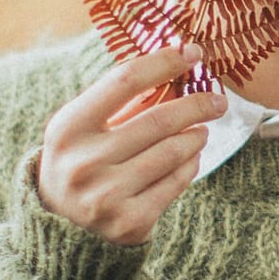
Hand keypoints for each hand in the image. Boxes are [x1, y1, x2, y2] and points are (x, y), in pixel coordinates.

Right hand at [37, 43, 225, 245]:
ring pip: (173, 152)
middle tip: (217, 100)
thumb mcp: (85, 126)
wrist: (61, 227)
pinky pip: (176, 182)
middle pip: (158, 119)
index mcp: (68, 127)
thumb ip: (125, 100)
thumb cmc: (81, 160)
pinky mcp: (129, 222)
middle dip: (197, 104)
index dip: (163, 62)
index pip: (124, 80)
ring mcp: (106, 195)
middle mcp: (84, 162)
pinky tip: (190, 157)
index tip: (192, 52)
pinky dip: (190, 164)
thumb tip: (178, 65)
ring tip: (201, 130)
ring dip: (196, 136)